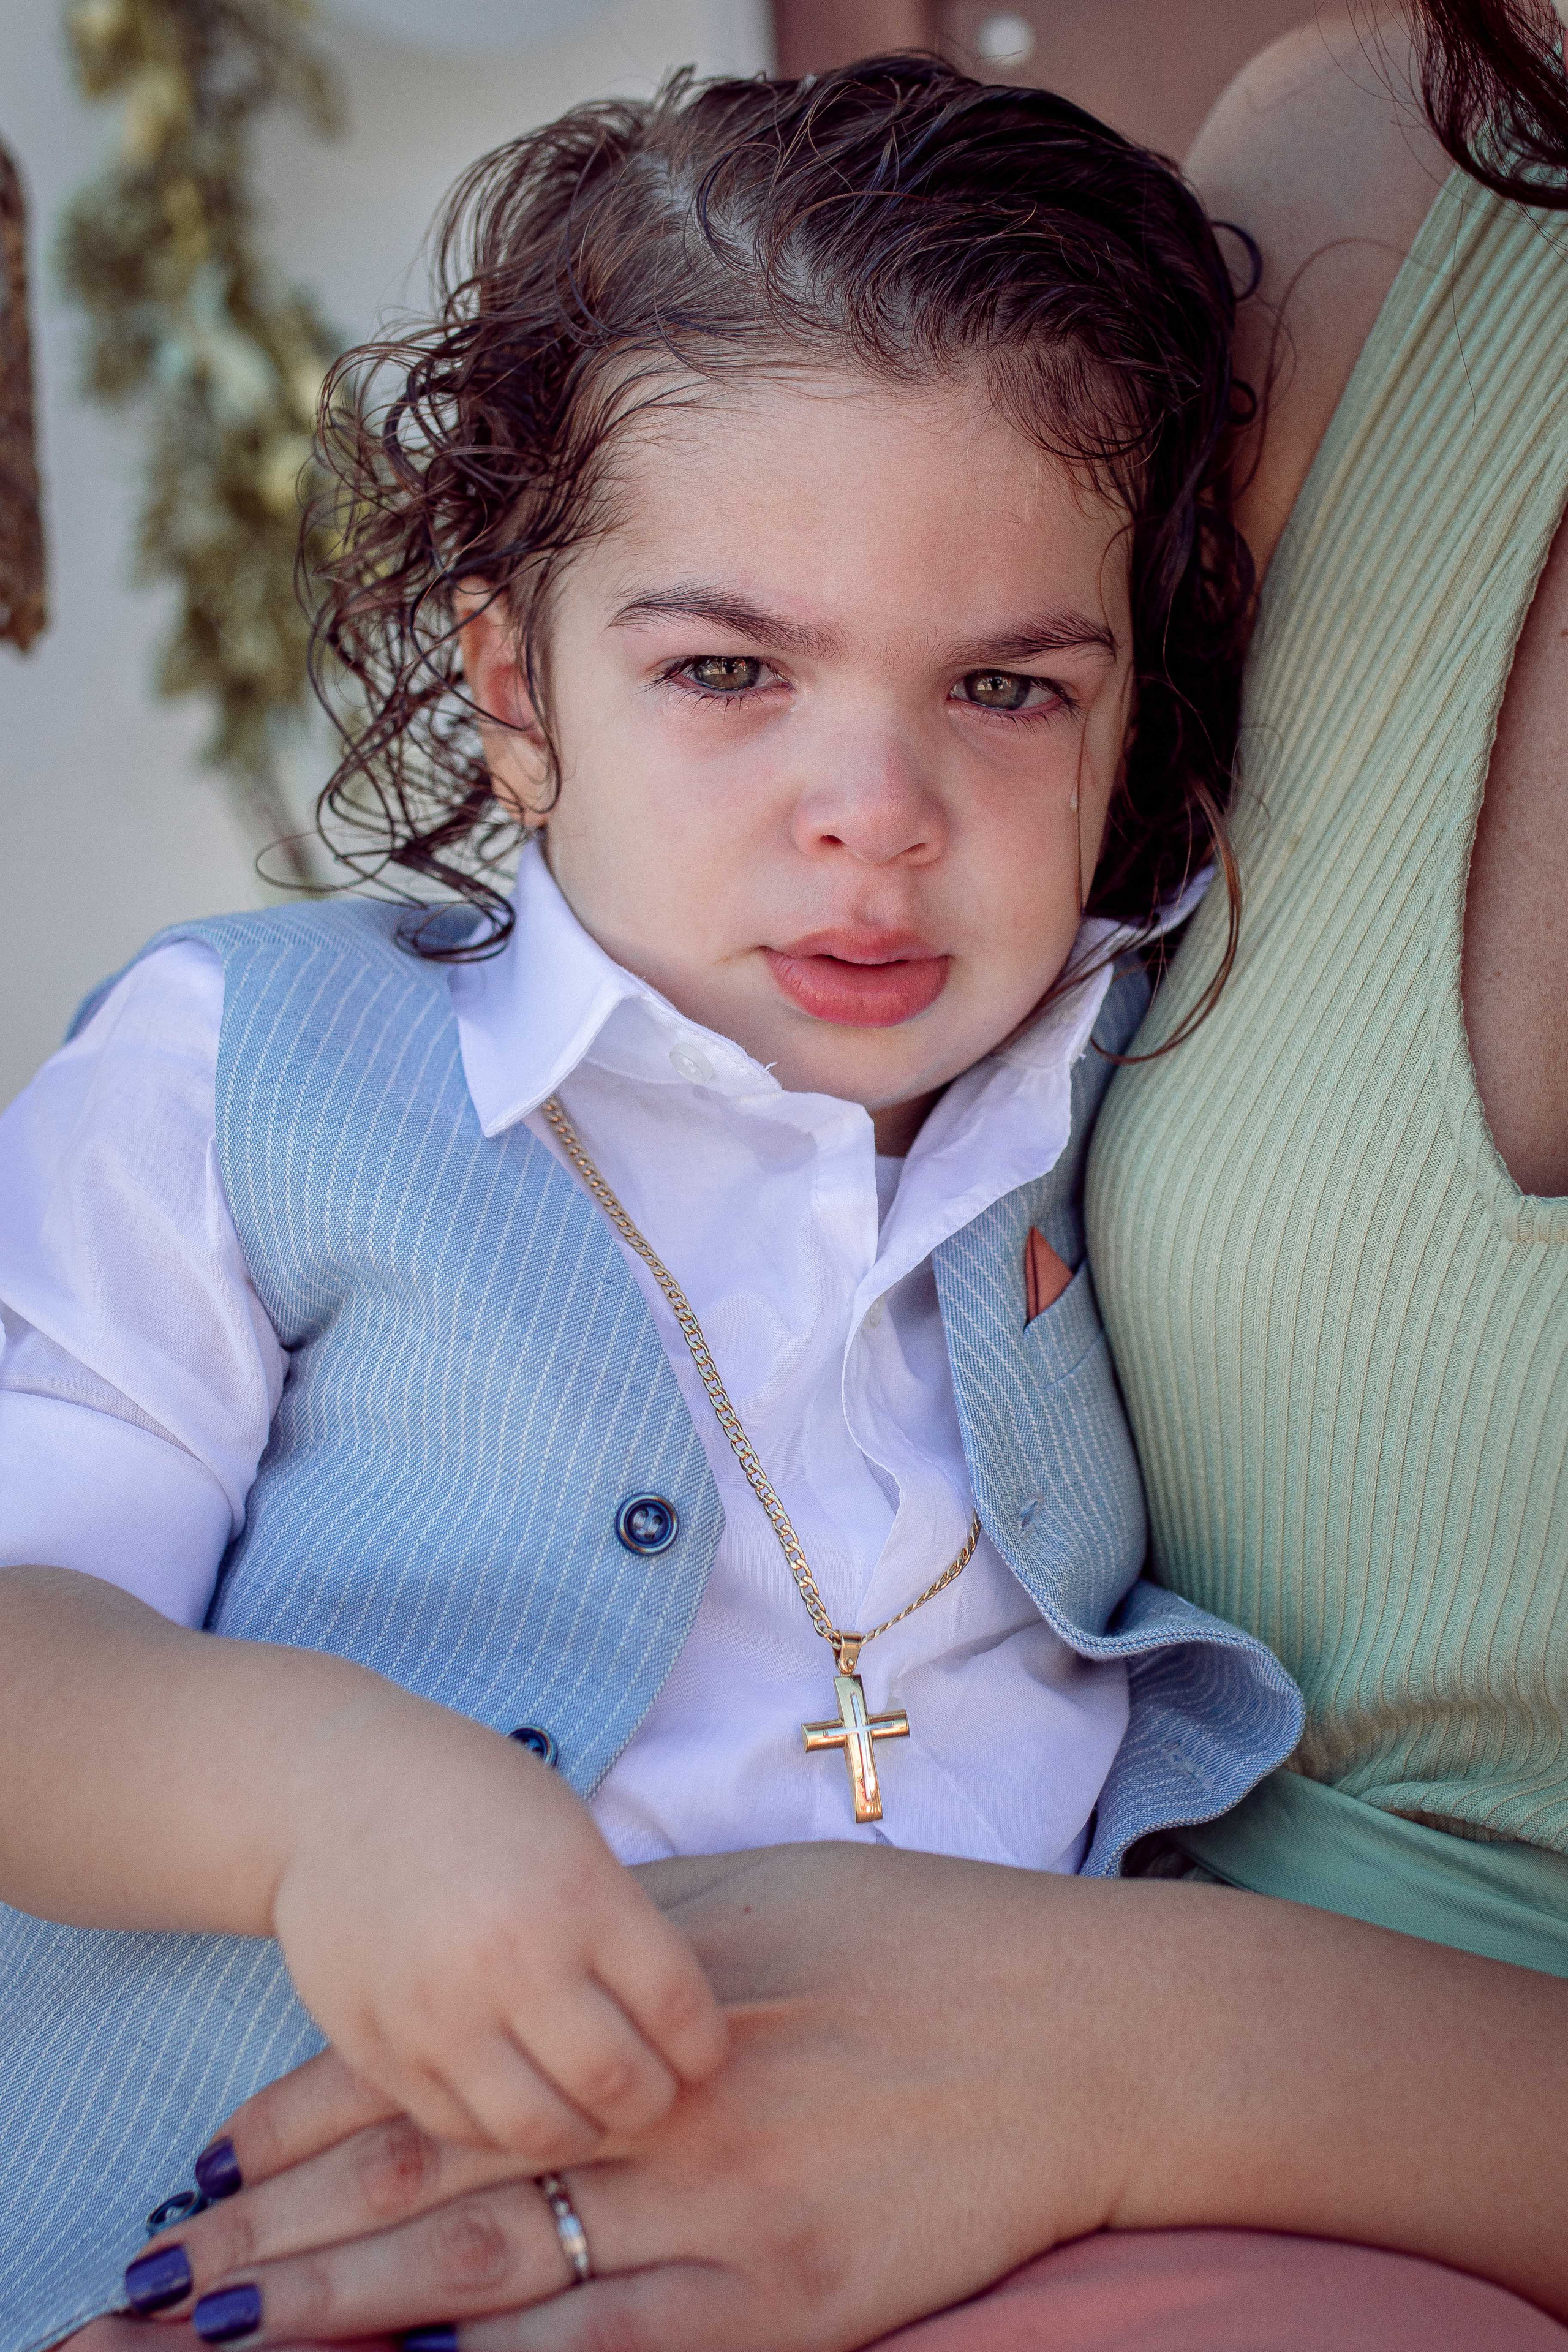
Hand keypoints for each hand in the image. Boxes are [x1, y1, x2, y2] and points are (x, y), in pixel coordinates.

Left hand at [128, 1842, 1567, 2347]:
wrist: (1083, 2036)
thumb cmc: (922, 1942)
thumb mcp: (759, 1895)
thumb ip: (630, 1938)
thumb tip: (526, 1963)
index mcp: (639, 2001)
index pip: (438, 2066)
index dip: (310, 2118)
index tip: (208, 2162)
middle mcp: (661, 2109)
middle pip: (432, 2184)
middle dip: (279, 2238)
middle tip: (157, 2283)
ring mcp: (724, 2220)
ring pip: (492, 2281)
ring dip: (346, 2315)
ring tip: (227, 2336)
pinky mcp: (791, 2311)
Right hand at [268, 1711, 725, 2155]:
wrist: (330, 1792)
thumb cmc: (469, 1797)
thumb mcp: (569, 1831)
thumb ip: (618, 1921)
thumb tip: (673, 2021)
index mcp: (578, 1893)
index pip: (678, 2010)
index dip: (703, 2046)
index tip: (698, 2049)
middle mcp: (511, 1961)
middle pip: (620, 2083)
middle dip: (653, 2100)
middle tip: (651, 2088)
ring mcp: (438, 2015)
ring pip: (540, 2131)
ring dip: (582, 2130)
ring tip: (587, 2106)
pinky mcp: (378, 2050)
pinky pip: (461, 2127)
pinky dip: (502, 2127)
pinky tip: (517, 2094)